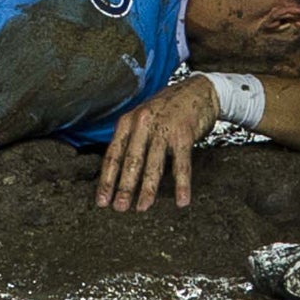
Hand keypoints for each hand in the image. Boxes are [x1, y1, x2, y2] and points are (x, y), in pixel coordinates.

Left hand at [95, 75, 217, 212]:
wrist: (199, 90)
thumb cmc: (167, 109)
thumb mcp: (142, 119)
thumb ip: (130, 140)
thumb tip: (116, 171)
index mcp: (127, 122)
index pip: (113, 155)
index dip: (106, 180)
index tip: (101, 200)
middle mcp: (142, 124)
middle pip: (130, 161)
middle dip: (124, 187)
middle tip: (119, 208)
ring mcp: (163, 128)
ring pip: (153, 164)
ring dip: (148, 189)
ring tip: (142, 207)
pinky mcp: (184, 134)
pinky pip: (182, 164)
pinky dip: (182, 184)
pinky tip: (181, 201)